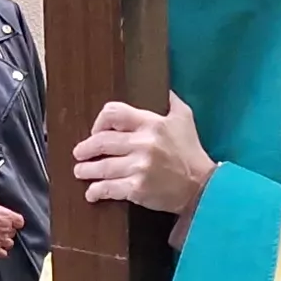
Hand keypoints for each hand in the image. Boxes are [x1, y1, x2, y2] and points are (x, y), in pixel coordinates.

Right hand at [0, 197, 22, 257]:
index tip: (11, 222)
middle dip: (7, 231)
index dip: (15, 222)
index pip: (20, 221)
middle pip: (13, 232)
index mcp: (7, 216)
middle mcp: (6, 228)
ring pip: (10, 243)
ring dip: (5, 241)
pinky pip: (3, 254)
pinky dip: (1, 252)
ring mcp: (0, 239)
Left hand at [72, 96, 212, 217]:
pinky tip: (92, 193)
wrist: (202, 187)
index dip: (99, 121)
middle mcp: (143, 144)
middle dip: (85, 149)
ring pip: (102, 167)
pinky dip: (97, 191)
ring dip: (86, 170)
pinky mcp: (137, 188)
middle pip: (101, 142)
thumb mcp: (185, 118)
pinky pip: (109, 188)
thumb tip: (162, 88)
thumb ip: (171, 101)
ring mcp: (139, 167)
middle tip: (79, 153)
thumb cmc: (192, 153)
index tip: (96, 131)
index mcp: (151, 124)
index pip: (114, 113)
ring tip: (80, 171)